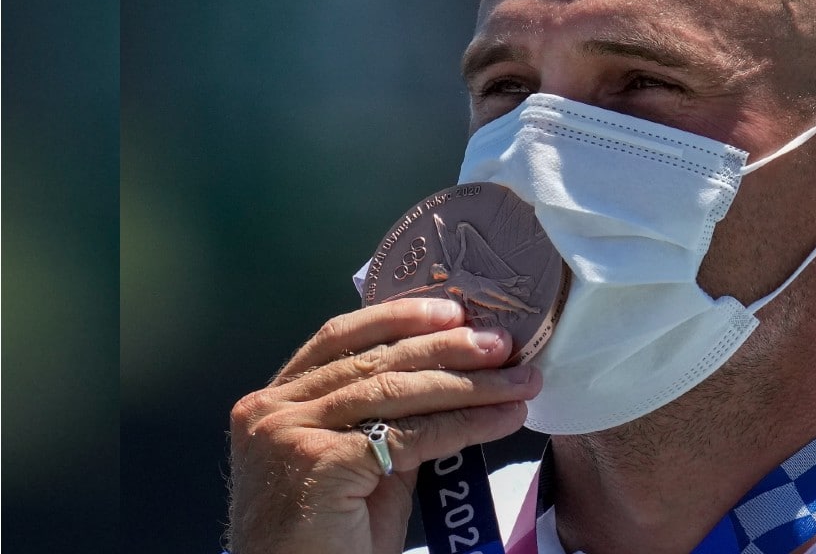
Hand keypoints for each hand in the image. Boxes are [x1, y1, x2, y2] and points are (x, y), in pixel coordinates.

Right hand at [226, 298, 540, 553]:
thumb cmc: (329, 542)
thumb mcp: (358, 465)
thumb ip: (385, 421)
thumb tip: (450, 379)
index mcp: (272, 401)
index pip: (342, 338)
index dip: (400, 318)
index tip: (454, 310)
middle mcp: (271, 409)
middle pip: (376, 361)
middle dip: (448, 348)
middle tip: (504, 344)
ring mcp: (290, 432)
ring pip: (398, 391)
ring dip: (470, 384)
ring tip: (519, 380)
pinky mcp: (321, 460)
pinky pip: (412, 433)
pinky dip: (466, 423)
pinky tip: (502, 419)